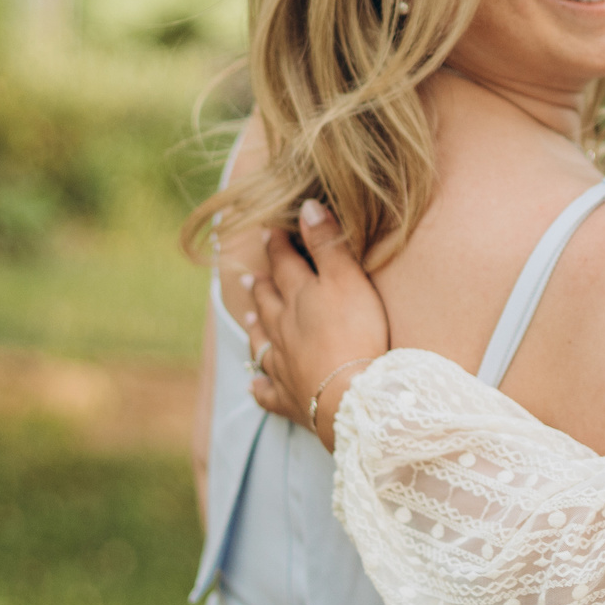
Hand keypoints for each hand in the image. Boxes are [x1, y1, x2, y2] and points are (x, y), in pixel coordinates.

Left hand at [244, 200, 389, 449]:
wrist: (349, 394)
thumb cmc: (354, 332)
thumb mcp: (347, 278)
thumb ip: (327, 243)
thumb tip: (306, 206)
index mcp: (298, 296)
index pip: (284, 264)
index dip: (277, 246)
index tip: (268, 231)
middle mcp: (283, 328)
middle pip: (269, 302)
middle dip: (261, 286)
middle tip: (250, 276)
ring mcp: (283, 365)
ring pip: (264, 342)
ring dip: (257, 329)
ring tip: (250, 319)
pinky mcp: (290, 398)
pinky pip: (269, 392)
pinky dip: (260, 387)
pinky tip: (254, 385)